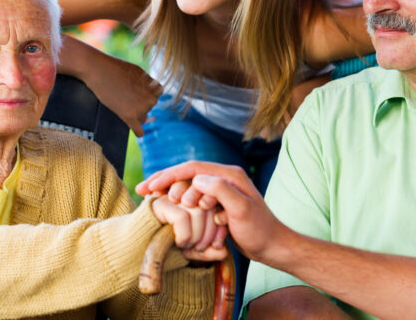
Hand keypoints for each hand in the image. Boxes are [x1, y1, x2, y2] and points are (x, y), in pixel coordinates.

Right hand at [89, 54, 161, 136]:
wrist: (98, 69)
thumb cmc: (116, 68)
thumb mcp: (139, 72)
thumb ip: (148, 83)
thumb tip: (154, 92)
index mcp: (156, 87)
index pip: (156, 96)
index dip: (145, 93)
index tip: (135, 90)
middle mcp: (151, 99)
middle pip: (149, 107)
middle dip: (139, 103)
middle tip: (125, 96)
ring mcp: (141, 108)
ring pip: (143, 117)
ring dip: (134, 114)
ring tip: (121, 102)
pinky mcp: (129, 116)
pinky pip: (139, 131)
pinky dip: (137, 131)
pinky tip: (136, 130)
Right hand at [138, 161, 287, 263]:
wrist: (273, 246)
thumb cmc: (259, 230)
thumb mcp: (241, 210)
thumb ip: (220, 190)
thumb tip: (196, 179)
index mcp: (228, 174)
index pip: (193, 169)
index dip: (170, 175)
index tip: (151, 186)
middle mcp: (223, 177)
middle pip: (186, 174)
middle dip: (164, 180)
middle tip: (143, 190)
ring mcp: (220, 189)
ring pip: (187, 184)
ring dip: (168, 189)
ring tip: (149, 196)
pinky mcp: (217, 201)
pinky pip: (192, 196)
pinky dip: (177, 199)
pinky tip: (164, 204)